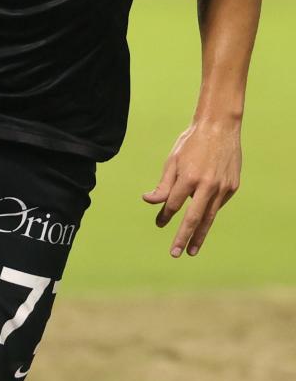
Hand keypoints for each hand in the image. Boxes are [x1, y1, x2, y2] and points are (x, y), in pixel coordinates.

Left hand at [142, 120, 241, 257]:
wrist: (221, 127)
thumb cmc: (191, 143)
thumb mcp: (172, 161)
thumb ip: (163, 185)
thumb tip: (149, 201)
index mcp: (189, 178)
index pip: (174, 205)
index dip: (165, 216)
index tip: (159, 224)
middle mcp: (208, 186)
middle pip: (193, 219)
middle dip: (183, 237)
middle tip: (175, 253)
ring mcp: (223, 188)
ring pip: (209, 217)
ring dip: (200, 235)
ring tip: (192, 250)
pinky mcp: (232, 187)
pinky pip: (218, 205)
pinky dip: (209, 213)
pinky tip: (203, 222)